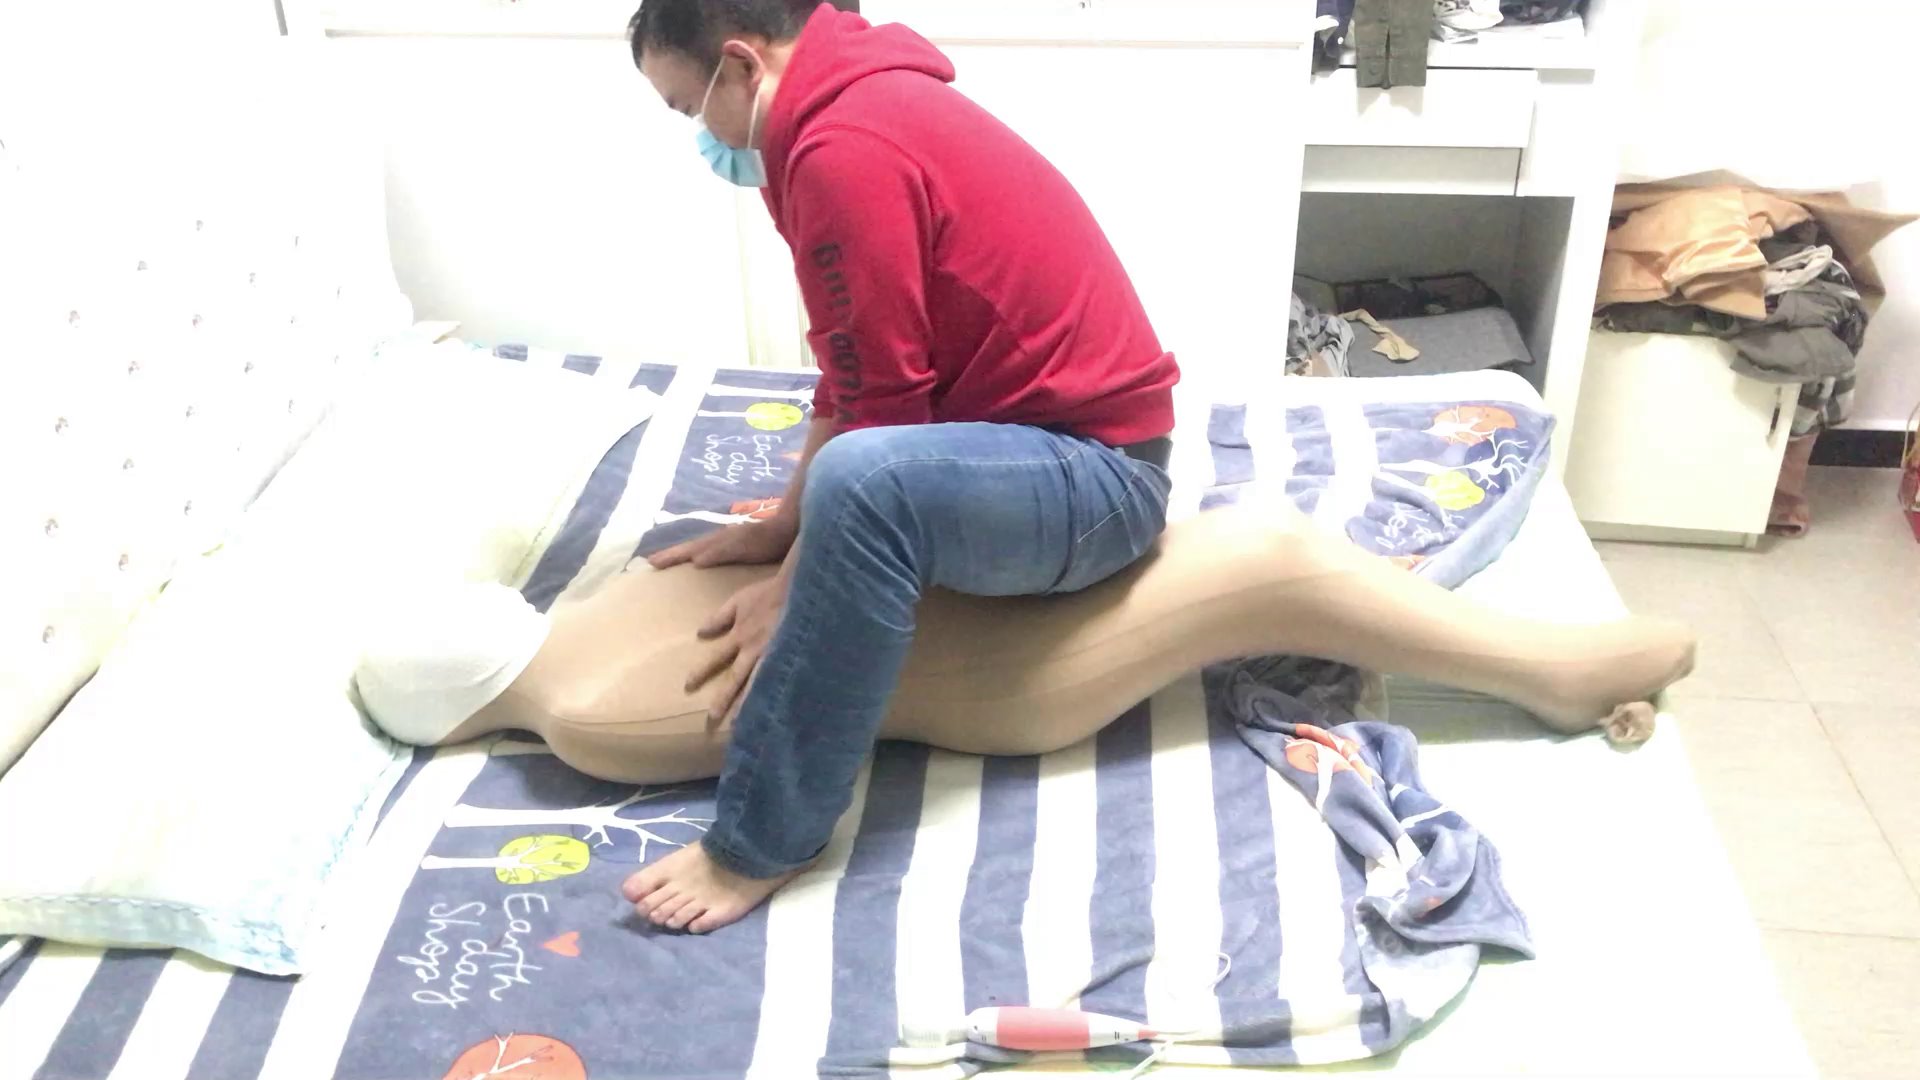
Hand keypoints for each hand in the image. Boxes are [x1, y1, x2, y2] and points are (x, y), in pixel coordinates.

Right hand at [647, 516, 796, 569]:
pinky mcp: (738, 545)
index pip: (688, 549)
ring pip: (700, 548)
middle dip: (672, 554)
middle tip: (653, 562)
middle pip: (690, 547)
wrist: (788, 529)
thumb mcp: (742, 547)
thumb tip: (695, 560)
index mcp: (716, 541)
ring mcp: (728, 540)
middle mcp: (718, 539)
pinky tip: (704, 562)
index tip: (650, 562)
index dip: (671, 556)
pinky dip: (701, 555)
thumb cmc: (766, 541)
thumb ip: (720, 552)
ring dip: (684, 554)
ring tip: (672, 562)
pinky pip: (712, 551)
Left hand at [683, 575, 789, 722]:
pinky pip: (781, 680)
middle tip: (712, 719)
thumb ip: (719, 617)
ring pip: (758, 684)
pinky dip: (777, 695)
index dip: (701, 671)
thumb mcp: (738, 600)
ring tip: (742, 723)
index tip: (687, 685)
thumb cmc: (768, 593)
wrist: (798, 590)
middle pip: (736, 680)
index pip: (716, 657)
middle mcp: (754, 651)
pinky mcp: (790, 658)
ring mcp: (773, 656)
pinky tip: (777, 711)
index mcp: (740, 637)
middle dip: (724, 699)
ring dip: (749, 703)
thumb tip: (700, 632)